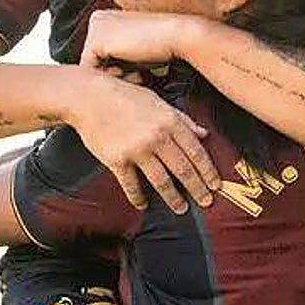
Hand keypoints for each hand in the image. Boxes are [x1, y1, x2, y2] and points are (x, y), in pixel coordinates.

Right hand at [71, 71, 219, 213]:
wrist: (88, 97)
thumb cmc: (125, 95)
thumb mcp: (158, 101)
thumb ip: (182, 119)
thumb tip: (204, 133)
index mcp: (169, 121)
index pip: (196, 151)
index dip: (208, 170)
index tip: (215, 184)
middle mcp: (156, 137)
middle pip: (183, 169)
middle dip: (197, 188)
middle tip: (206, 202)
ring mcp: (136, 150)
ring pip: (161, 181)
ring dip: (173, 198)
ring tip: (181, 208)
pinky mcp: (117, 160)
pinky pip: (131, 185)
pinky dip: (138, 197)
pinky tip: (143, 205)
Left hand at [80, 10, 201, 69]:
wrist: (177, 35)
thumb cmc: (161, 45)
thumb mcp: (133, 50)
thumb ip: (117, 58)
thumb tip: (106, 76)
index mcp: (105, 17)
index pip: (99, 52)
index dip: (116, 68)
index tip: (138, 72)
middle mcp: (97, 18)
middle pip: (92, 58)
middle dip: (111, 72)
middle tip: (138, 76)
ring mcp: (95, 28)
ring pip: (90, 65)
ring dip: (110, 76)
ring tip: (136, 76)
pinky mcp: (96, 40)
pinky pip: (90, 70)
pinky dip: (108, 78)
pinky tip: (131, 74)